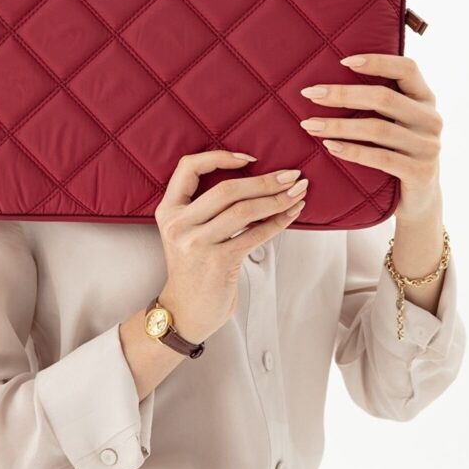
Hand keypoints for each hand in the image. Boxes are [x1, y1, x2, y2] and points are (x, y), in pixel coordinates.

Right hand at [155, 150, 308, 342]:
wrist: (185, 311)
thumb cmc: (194, 266)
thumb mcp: (186, 231)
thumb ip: (205, 206)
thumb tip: (255, 177)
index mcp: (169, 210)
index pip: (189, 167)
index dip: (220, 157)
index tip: (250, 158)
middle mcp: (179, 224)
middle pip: (227, 189)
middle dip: (265, 180)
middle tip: (292, 174)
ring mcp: (197, 244)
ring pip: (244, 210)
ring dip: (277, 199)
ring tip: (299, 192)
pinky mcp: (219, 262)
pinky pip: (256, 234)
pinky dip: (278, 222)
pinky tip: (293, 213)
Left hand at [298, 53, 442, 220]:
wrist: (419, 198)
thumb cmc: (396, 151)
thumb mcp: (395, 122)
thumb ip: (378, 101)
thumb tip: (327, 80)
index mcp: (425, 98)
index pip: (407, 68)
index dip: (377, 61)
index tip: (343, 62)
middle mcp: (431, 119)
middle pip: (384, 98)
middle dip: (342, 95)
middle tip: (310, 94)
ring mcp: (428, 147)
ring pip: (377, 129)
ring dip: (338, 125)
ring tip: (310, 124)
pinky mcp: (420, 172)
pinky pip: (380, 158)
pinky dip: (352, 151)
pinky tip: (329, 147)